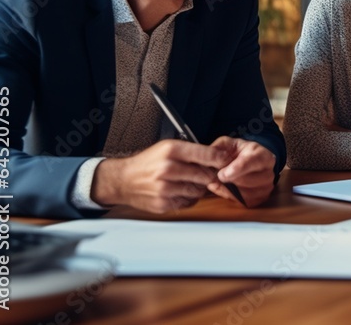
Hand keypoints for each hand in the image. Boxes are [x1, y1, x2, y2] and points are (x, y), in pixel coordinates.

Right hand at [90, 139, 231, 212]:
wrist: (123, 180)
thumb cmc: (147, 163)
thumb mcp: (167, 147)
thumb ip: (192, 152)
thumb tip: (218, 156)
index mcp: (171, 150)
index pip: (206, 154)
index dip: (220, 159)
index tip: (227, 161)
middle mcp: (168, 168)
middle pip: (205, 174)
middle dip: (211, 175)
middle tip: (211, 173)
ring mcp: (165, 188)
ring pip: (198, 190)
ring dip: (200, 187)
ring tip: (190, 181)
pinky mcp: (163, 203)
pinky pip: (188, 201)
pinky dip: (188, 197)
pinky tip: (179, 190)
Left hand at [207, 137, 275, 206]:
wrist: (252, 162)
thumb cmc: (239, 153)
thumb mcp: (229, 144)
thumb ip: (219, 148)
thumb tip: (212, 158)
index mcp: (262, 155)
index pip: (252, 162)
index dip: (237, 168)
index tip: (223, 174)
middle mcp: (269, 172)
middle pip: (246, 181)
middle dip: (228, 180)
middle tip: (216, 175)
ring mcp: (266, 187)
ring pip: (243, 194)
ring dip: (227, 189)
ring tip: (218, 181)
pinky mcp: (261, 198)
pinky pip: (242, 202)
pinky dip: (229, 196)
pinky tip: (224, 188)